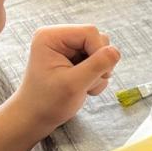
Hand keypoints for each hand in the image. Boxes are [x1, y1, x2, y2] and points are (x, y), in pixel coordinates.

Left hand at [11, 24, 120, 140]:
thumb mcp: (74, 84)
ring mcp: (67, 48)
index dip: (100, 52)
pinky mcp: (74, 58)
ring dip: (98, 72)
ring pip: (100, 51)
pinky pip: (98, 61)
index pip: (90, 32)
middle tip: (87, 83)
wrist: (35, 118)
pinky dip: (96, 76)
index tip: (97, 75)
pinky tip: (82, 87)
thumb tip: (116, 51)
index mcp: (51, 36)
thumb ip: (96, 66)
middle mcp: (59, 37)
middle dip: (99, 63)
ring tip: (83, 87)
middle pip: (97, 39)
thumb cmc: (47, 102)